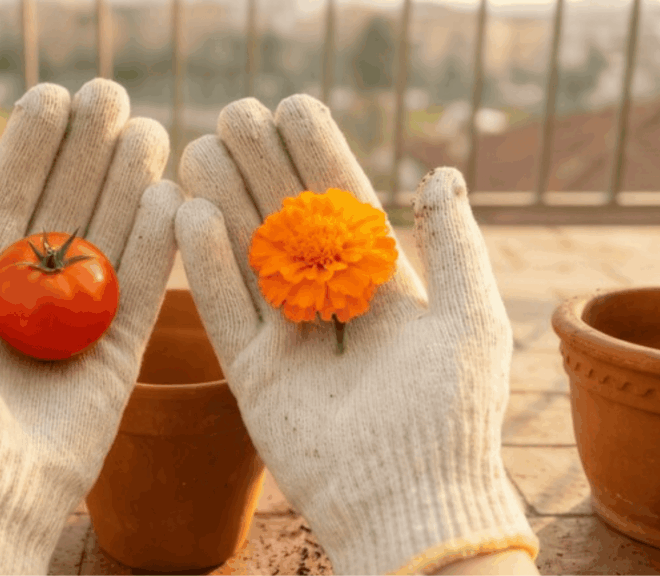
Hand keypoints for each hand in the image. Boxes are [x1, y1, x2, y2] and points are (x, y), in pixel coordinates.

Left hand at [0, 79, 183, 574]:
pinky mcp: (115, 356)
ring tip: (149, 130)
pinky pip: (141, 292)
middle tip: (112, 95)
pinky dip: (158, 248)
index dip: (29, 148)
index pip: (7, 198)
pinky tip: (172, 199)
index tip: (52, 96)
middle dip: (87, 152)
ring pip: (109, 240)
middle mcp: (28, 296)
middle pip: (65, 208)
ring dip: (129, 185)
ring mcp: (75, 324)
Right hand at [174, 95, 537, 573]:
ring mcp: (290, 342)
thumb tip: (440, 173)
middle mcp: (332, 309)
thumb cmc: (452, 410)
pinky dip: (206, 266)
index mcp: (384, 289)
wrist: (409, 500)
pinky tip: (189, 213)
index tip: (292, 107)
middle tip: (234, 113)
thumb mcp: (470, 315)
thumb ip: (455, 241)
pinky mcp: (255, 377)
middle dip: (263, 168)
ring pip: (250, 260)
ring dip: (226, 202)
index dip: (318, 155)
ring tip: (198, 148)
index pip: (344, 207)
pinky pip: (227, 312)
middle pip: (289, 224)